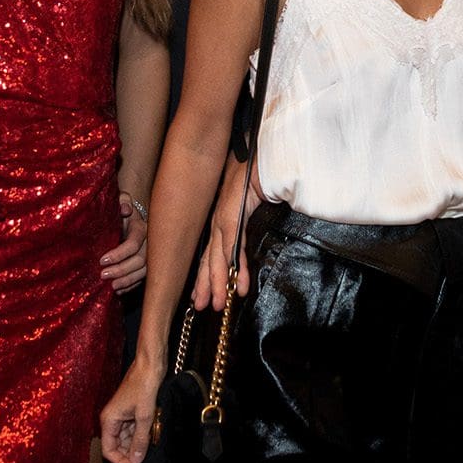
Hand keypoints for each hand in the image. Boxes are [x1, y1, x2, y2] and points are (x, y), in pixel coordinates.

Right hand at [100, 357, 165, 462]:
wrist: (150, 364)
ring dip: (136, 444)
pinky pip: (132, 428)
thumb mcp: (145, 416)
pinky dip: (141, 434)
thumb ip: (140, 439)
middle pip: (117, 445)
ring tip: (150, 446)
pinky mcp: (130, 410)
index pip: (108, 450)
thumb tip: (135, 460)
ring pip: (126, 438)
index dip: (121, 462)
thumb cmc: (144, 385)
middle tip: (145, 460)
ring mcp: (121, 415)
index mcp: (109, 420)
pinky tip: (151, 435)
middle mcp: (112, 419)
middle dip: (129, 454)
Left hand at [101, 193, 147, 292]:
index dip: (119, 254)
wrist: (136, 217)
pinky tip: (119, 290)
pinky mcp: (150, 264)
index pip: (134, 243)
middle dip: (122, 269)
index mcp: (143, 227)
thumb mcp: (122, 202)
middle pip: (141, 260)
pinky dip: (132, 285)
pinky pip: (144, 278)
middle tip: (103, 275)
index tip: (102, 260)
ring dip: (128, 280)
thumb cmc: (124, 212)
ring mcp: (153, 255)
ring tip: (112, 286)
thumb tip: (125, 210)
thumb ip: (122, 201)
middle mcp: (151, 242)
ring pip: (144, 271)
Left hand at [193, 158, 260, 308]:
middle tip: (201, 307)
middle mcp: (219, 221)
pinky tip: (238, 285)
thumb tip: (245, 236)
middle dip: (205, 285)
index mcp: (222, 219)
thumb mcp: (250, 201)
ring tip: (218, 305)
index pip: (212, 252)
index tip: (201, 295)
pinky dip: (235, 267)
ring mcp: (224, 219)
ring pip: (218, 258)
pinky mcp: (233, 215)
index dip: (206, 275)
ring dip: (218, 283)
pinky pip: (233, 246)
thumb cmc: (258, 174)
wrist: (262, 155)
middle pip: (210, 259)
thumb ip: (246, 218)